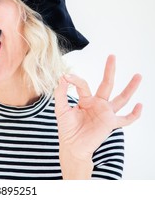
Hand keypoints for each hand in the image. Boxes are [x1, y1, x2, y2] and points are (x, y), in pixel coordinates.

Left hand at [54, 55, 141, 177]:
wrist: (71, 146)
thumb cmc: (66, 129)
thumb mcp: (61, 108)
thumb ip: (60, 93)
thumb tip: (62, 77)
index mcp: (86, 100)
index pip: (83, 84)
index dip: (74, 79)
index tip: (65, 76)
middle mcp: (98, 104)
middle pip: (106, 84)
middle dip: (110, 70)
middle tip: (112, 56)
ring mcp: (106, 113)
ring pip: (121, 99)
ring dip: (130, 88)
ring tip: (138, 76)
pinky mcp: (110, 123)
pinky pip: (126, 119)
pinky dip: (134, 114)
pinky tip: (140, 105)